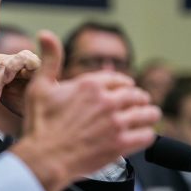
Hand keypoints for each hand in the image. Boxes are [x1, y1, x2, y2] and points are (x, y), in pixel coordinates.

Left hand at [0, 50, 40, 114]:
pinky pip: (33, 63)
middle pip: (1, 62)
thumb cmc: (23, 101)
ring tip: (1, 90)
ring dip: (5, 76)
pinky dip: (27, 66)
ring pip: (13, 62)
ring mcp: (32, 63)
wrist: (42, 115)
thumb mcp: (0, 92)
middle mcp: (19, 61)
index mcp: (8, 64)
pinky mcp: (44, 69)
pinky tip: (21, 76)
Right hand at [10, 30, 158, 190]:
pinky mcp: (121, 145)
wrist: (44, 157)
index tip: (128, 87)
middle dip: (140, 98)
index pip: (118, 79)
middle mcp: (106, 101)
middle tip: (142, 103)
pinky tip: (146, 135)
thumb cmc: (40, 124)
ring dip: (150, 114)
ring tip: (151, 116)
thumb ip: (50, 59)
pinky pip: (146, 136)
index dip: (125, 83)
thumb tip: (46, 34)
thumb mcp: (40, 86)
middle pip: (135, 95)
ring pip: (146, 114)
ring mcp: (116, 123)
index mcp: (90, 85)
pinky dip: (148, 134)